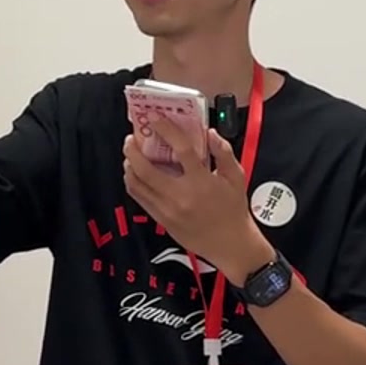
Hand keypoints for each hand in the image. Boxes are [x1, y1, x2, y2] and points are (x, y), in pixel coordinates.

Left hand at [122, 116, 272, 285]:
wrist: (230, 245)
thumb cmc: (234, 210)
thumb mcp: (236, 178)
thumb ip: (223, 153)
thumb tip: (209, 133)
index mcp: (201, 182)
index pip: (181, 150)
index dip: (166, 131)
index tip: (156, 119)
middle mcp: (181, 196)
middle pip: (146, 169)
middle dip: (134, 150)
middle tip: (132, 139)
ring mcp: (168, 210)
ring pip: (137, 185)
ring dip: (129, 166)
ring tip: (130, 155)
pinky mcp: (162, 220)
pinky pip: (140, 199)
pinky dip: (133, 183)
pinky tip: (134, 174)